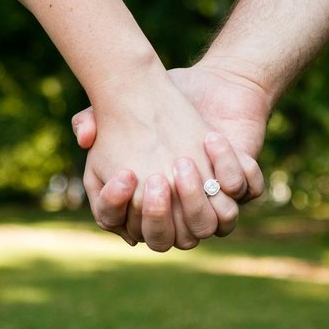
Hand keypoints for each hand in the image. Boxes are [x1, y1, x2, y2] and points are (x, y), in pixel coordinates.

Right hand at [74, 62, 269, 247]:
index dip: (121, 208)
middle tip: (157, 178)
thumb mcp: (117, 110)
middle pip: (166, 240)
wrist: (209, 88)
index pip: (129, 228)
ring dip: (196, 199)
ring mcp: (214, 205)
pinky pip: (243, 191)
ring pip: (209, 226)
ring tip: (184, 162)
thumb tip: (84, 135)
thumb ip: (91, 120)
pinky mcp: (244, 186)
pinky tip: (213, 140)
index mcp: (145, 208)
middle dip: (159, 214)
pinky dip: (232, 171)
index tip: (124, 175)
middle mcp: (180, 216)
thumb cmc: (156, 107)